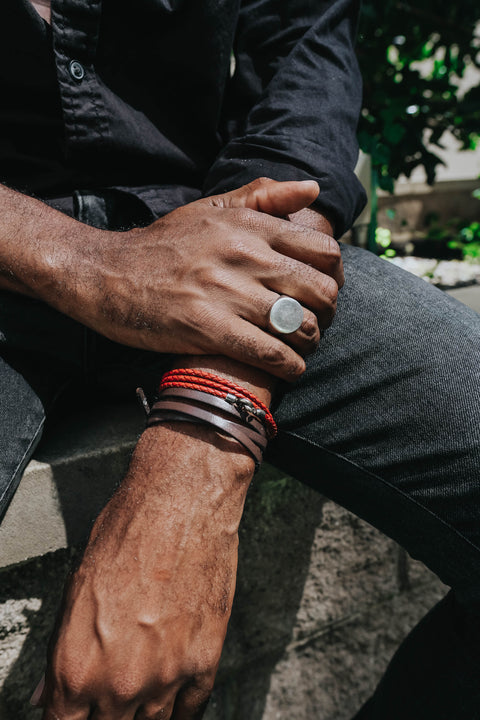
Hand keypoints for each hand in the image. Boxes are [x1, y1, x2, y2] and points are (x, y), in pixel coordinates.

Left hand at [37, 423, 251, 719]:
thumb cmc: (126, 532)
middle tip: (112, 695)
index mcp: (75, 666)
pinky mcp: (204, 659)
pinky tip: (173, 699)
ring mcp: (165, 675)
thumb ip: (60, 649)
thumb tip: (45, 694)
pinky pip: (191, 709)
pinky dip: (180, 709)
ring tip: (141, 690)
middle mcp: (118, 682)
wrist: (182, 502)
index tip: (78, 712)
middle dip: (105, 716)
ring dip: (143, 714)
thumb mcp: (75, 588)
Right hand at [77, 178, 342, 380]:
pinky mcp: (208, 327)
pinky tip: (289, 368)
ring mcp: (226, 292)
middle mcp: (244, 255)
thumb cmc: (163, 243)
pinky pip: (269, 352)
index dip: (333, 277)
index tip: (322, 292)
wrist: (108, 273)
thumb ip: (264, 196)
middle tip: (316, 323)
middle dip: (327, 313)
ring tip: (300, 347)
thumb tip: (312, 189)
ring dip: (308, 342)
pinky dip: (289, 366)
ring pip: (299, 324)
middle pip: (320, 291)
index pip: (323, 252)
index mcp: (250, 226)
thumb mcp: (211, 208)